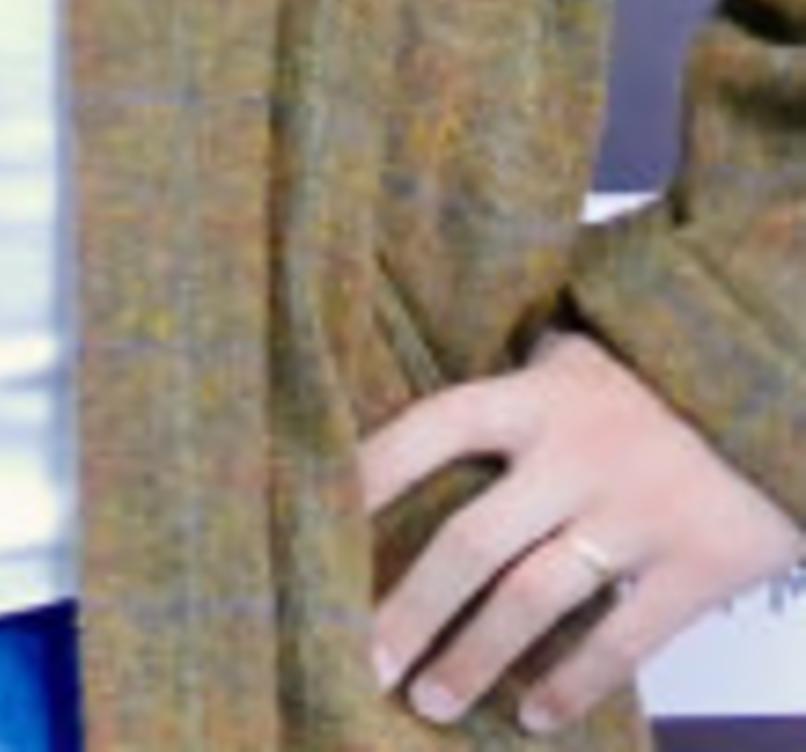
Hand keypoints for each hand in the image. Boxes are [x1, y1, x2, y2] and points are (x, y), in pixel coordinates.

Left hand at [360, 329, 803, 734]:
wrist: (778, 387)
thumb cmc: (659, 377)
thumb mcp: (577, 357)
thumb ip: (511, 389)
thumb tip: (419, 427)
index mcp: (536, 395)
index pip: (431, 427)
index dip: (370, 472)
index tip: (314, 522)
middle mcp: (576, 453)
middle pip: (471, 541)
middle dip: (410, 610)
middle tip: (363, 660)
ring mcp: (638, 512)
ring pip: (535, 601)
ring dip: (476, 659)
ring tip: (430, 703)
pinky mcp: (701, 565)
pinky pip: (624, 641)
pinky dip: (574, 685)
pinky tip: (535, 719)